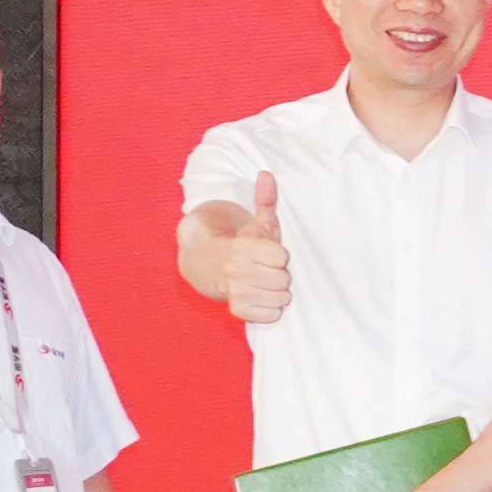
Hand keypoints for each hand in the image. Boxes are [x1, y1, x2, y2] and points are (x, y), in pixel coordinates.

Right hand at [218, 173, 294, 324]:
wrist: (207, 266)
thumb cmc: (241, 243)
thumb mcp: (255, 222)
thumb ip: (265, 200)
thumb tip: (267, 174)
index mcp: (242, 248)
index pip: (282, 256)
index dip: (280, 255)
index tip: (270, 254)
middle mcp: (236, 271)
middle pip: (283, 279)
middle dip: (281, 274)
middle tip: (269, 270)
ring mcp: (235, 292)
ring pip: (280, 299)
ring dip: (278, 293)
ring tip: (266, 283)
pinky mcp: (237, 310)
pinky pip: (270, 316)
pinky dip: (271, 310)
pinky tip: (262, 297)